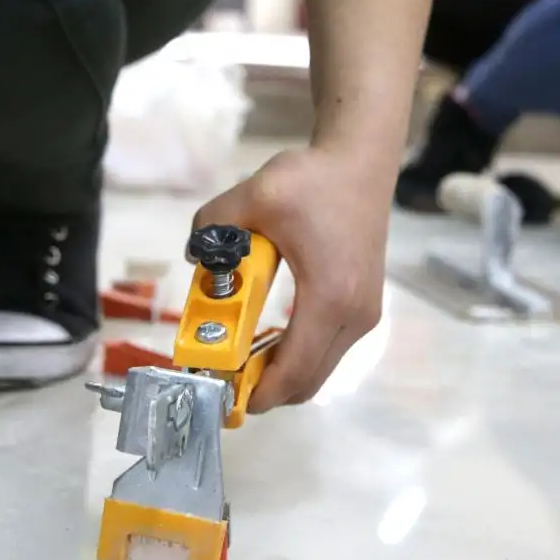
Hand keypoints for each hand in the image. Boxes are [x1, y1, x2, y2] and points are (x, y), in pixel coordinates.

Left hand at [192, 143, 389, 413]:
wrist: (362, 162)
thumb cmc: (313, 180)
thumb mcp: (254, 196)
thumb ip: (213, 227)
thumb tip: (194, 258)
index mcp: (329, 296)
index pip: (294, 370)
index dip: (258, 393)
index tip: (224, 397)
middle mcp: (355, 315)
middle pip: (308, 381)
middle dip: (265, 389)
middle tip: (225, 379)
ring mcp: (365, 315)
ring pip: (320, 369)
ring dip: (281, 373)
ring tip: (242, 358)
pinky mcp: (365, 308)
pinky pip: (328, 350)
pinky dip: (298, 356)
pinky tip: (267, 337)